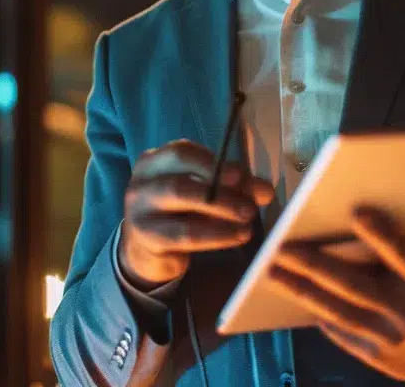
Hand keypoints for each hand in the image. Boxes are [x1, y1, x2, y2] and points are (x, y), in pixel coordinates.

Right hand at [119, 139, 274, 289]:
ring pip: (182, 204)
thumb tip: (265, 191)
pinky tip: (238, 236)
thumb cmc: (179, 213)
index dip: (212, 162)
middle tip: (251, 203)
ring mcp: (139, 212)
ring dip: (221, 210)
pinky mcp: (147, 239)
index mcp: (154, 162)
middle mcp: (141, 183)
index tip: (240, 175)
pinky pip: (185, 235)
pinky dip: (216, 235)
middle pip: (180, 180)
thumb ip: (232, 187)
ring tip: (248, 219)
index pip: (182, 153)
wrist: (148, 251)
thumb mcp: (202, 194)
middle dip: (219, 190)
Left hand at [269, 207, 404, 383]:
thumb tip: (360, 227)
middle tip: (283, 247)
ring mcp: (389, 338)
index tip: (357, 211)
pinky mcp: (374, 355)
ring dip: (302, 290)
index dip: (383, 234)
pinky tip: (296, 293)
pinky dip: (317, 310)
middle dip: (315, 265)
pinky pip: (338, 331)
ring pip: (337, 311)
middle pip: (355, 286)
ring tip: (274, 272)